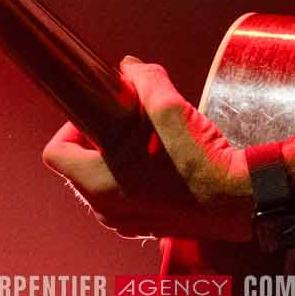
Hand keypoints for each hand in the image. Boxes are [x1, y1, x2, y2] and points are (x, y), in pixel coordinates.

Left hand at [41, 57, 253, 241]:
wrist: (239, 198)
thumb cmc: (201, 163)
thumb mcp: (169, 107)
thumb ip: (144, 80)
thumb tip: (131, 68)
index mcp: (98, 183)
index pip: (55, 152)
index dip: (70, 125)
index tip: (97, 114)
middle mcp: (106, 208)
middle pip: (78, 166)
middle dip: (97, 140)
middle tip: (125, 124)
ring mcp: (126, 222)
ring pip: (101, 182)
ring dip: (116, 160)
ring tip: (147, 143)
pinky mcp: (148, 227)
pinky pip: (125, 197)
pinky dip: (135, 178)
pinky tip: (162, 163)